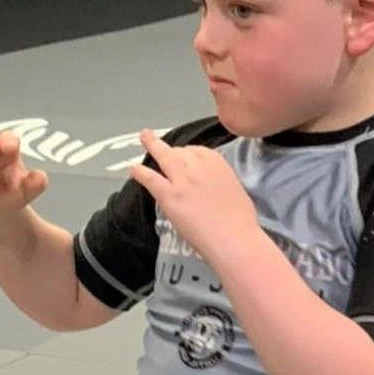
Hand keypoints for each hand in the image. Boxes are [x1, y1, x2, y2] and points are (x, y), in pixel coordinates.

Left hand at [129, 128, 260, 264]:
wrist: (233, 237)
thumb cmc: (240, 220)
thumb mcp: (234, 188)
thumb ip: (219, 181)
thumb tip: (212, 186)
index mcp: (217, 163)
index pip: (197, 150)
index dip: (188, 154)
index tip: (184, 156)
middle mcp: (199, 166)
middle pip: (180, 152)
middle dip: (171, 150)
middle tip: (161, 146)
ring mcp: (182, 180)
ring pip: (164, 158)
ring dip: (152, 146)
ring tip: (144, 137)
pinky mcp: (170, 196)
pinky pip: (151, 179)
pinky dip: (140, 173)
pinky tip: (133, 169)